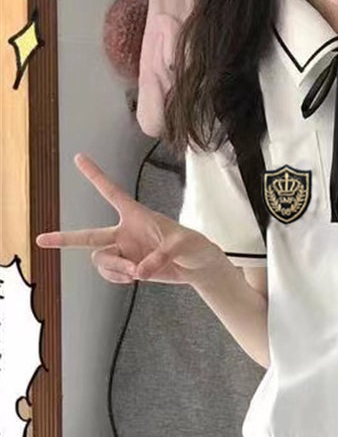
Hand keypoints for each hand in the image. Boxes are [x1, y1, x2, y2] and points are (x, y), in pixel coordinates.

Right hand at [35, 153, 228, 285]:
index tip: (79, 157)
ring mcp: (124, 252)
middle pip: (87, 235)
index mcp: (136, 215)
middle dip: (64, 239)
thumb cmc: (193, 246)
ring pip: (101, 260)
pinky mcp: (128, 268)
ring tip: (136, 273)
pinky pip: (110, 275)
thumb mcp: (182, 245)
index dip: (95, 176)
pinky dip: (118, 278)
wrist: (197, 266)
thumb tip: (138, 272)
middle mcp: (124, 232)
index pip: (112, 192)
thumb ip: (160, 256)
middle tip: (41, 240)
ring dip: (115, 269)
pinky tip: (135, 277)